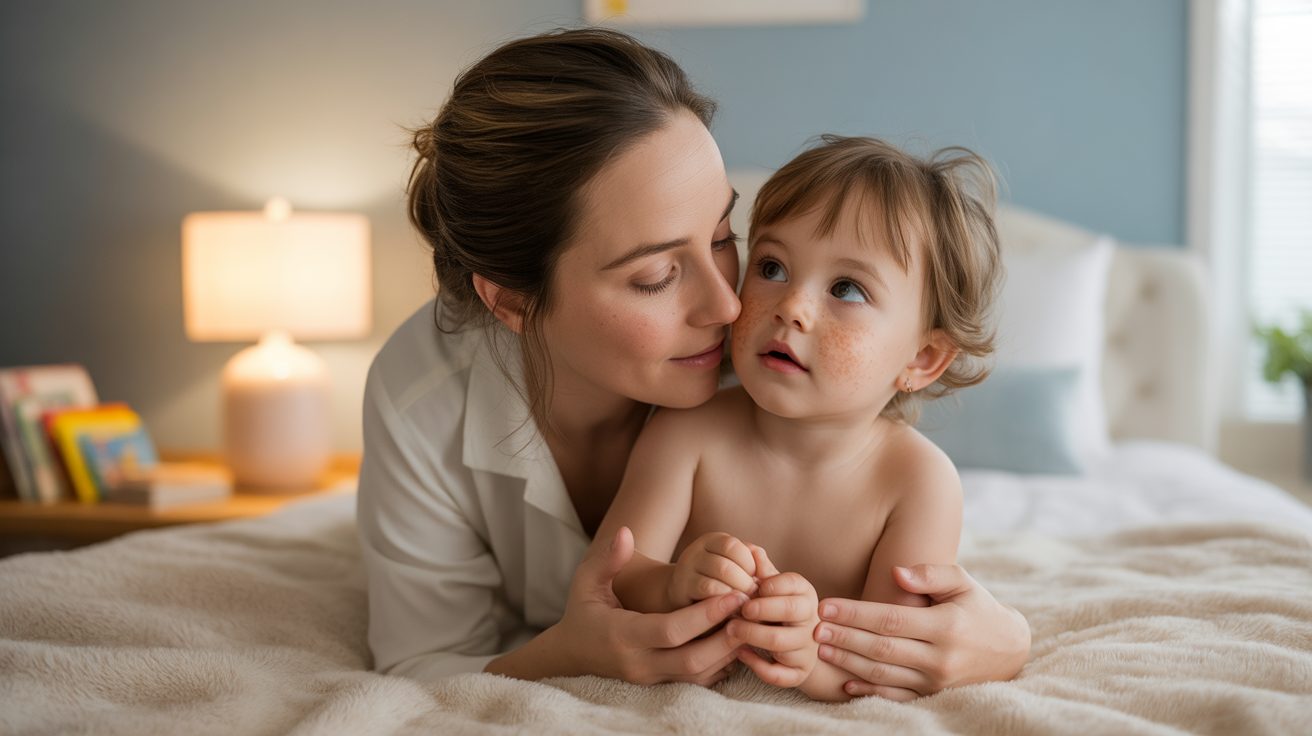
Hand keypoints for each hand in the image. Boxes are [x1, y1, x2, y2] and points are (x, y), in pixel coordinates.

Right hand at [553, 526, 749, 685]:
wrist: (572, 653)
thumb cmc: (582, 611)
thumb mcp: (586, 582)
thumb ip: (607, 559)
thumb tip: (625, 533)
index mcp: (622, 635)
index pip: (671, 630)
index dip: (705, 615)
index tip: (733, 595)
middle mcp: (638, 663)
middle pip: (692, 660)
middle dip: (726, 638)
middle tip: (751, 611)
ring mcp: (650, 678)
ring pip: (698, 675)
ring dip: (727, 653)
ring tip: (749, 624)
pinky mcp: (659, 685)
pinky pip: (696, 681)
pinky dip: (719, 665)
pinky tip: (734, 642)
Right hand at [667, 531, 758, 608]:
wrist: (684, 602)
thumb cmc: (721, 586)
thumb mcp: (738, 570)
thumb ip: (756, 566)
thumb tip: (768, 572)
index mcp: (712, 541)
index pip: (734, 547)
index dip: (750, 565)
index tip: (756, 581)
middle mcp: (695, 552)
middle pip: (725, 565)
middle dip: (744, 584)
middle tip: (753, 597)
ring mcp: (685, 571)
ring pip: (715, 582)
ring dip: (735, 594)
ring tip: (744, 604)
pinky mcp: (680, 591)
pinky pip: (707, 595)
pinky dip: (723, 603)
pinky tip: (730, 610)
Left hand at [730, 545, 819, 687]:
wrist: (801, 648)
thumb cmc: (779, 610)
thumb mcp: (774, 588)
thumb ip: (761, 570)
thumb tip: (748, 547)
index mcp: (805, 594)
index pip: (792, 583)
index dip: (768, 585)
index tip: (750, 587)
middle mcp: (811, 620)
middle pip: (788, 612)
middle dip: (759, 609)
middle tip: (737, 610)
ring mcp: (807, 648)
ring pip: (780, 644)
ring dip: (751, 635)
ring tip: (730, 628)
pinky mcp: (799, 673)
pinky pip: (779, 674)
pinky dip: (757, 665)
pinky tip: (741, 653)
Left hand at [814, 564, 1030, 699]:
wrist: (1008, 650)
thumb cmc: (978, 608)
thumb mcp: (963, 583)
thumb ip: (931, 573)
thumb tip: (896, 571)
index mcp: (946, 626)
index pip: (891, 619)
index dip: (855, 614)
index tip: (825, 606)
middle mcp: (940, 658)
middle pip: (882, 648)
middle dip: (844, 639)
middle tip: (813, 629)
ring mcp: (936, 682)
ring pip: (884, 674)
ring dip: (849, 663)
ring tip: (821, 650)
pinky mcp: (933, 696)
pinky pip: (895, 697)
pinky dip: (869, 692)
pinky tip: (846, 683)